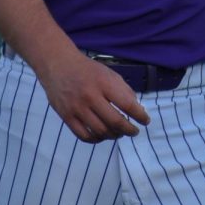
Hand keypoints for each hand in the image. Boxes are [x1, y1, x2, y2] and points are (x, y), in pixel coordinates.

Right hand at [34, 48, 150, 143]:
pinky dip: (96, 140)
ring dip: (114, 136)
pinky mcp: (66, 117)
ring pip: (100, 131)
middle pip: (115, 122)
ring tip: (119, 133)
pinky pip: (84, 136)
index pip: (127, 104)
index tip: (145, 121)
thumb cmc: (87, 70)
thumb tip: (138, 109)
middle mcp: (90, 96)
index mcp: (104, 83)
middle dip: (129, 130)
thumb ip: (124, 90)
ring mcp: (77, 108)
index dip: (140, 116)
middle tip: (134, 131)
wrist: (58, 65)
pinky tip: (102, 136)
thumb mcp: (109, 73)